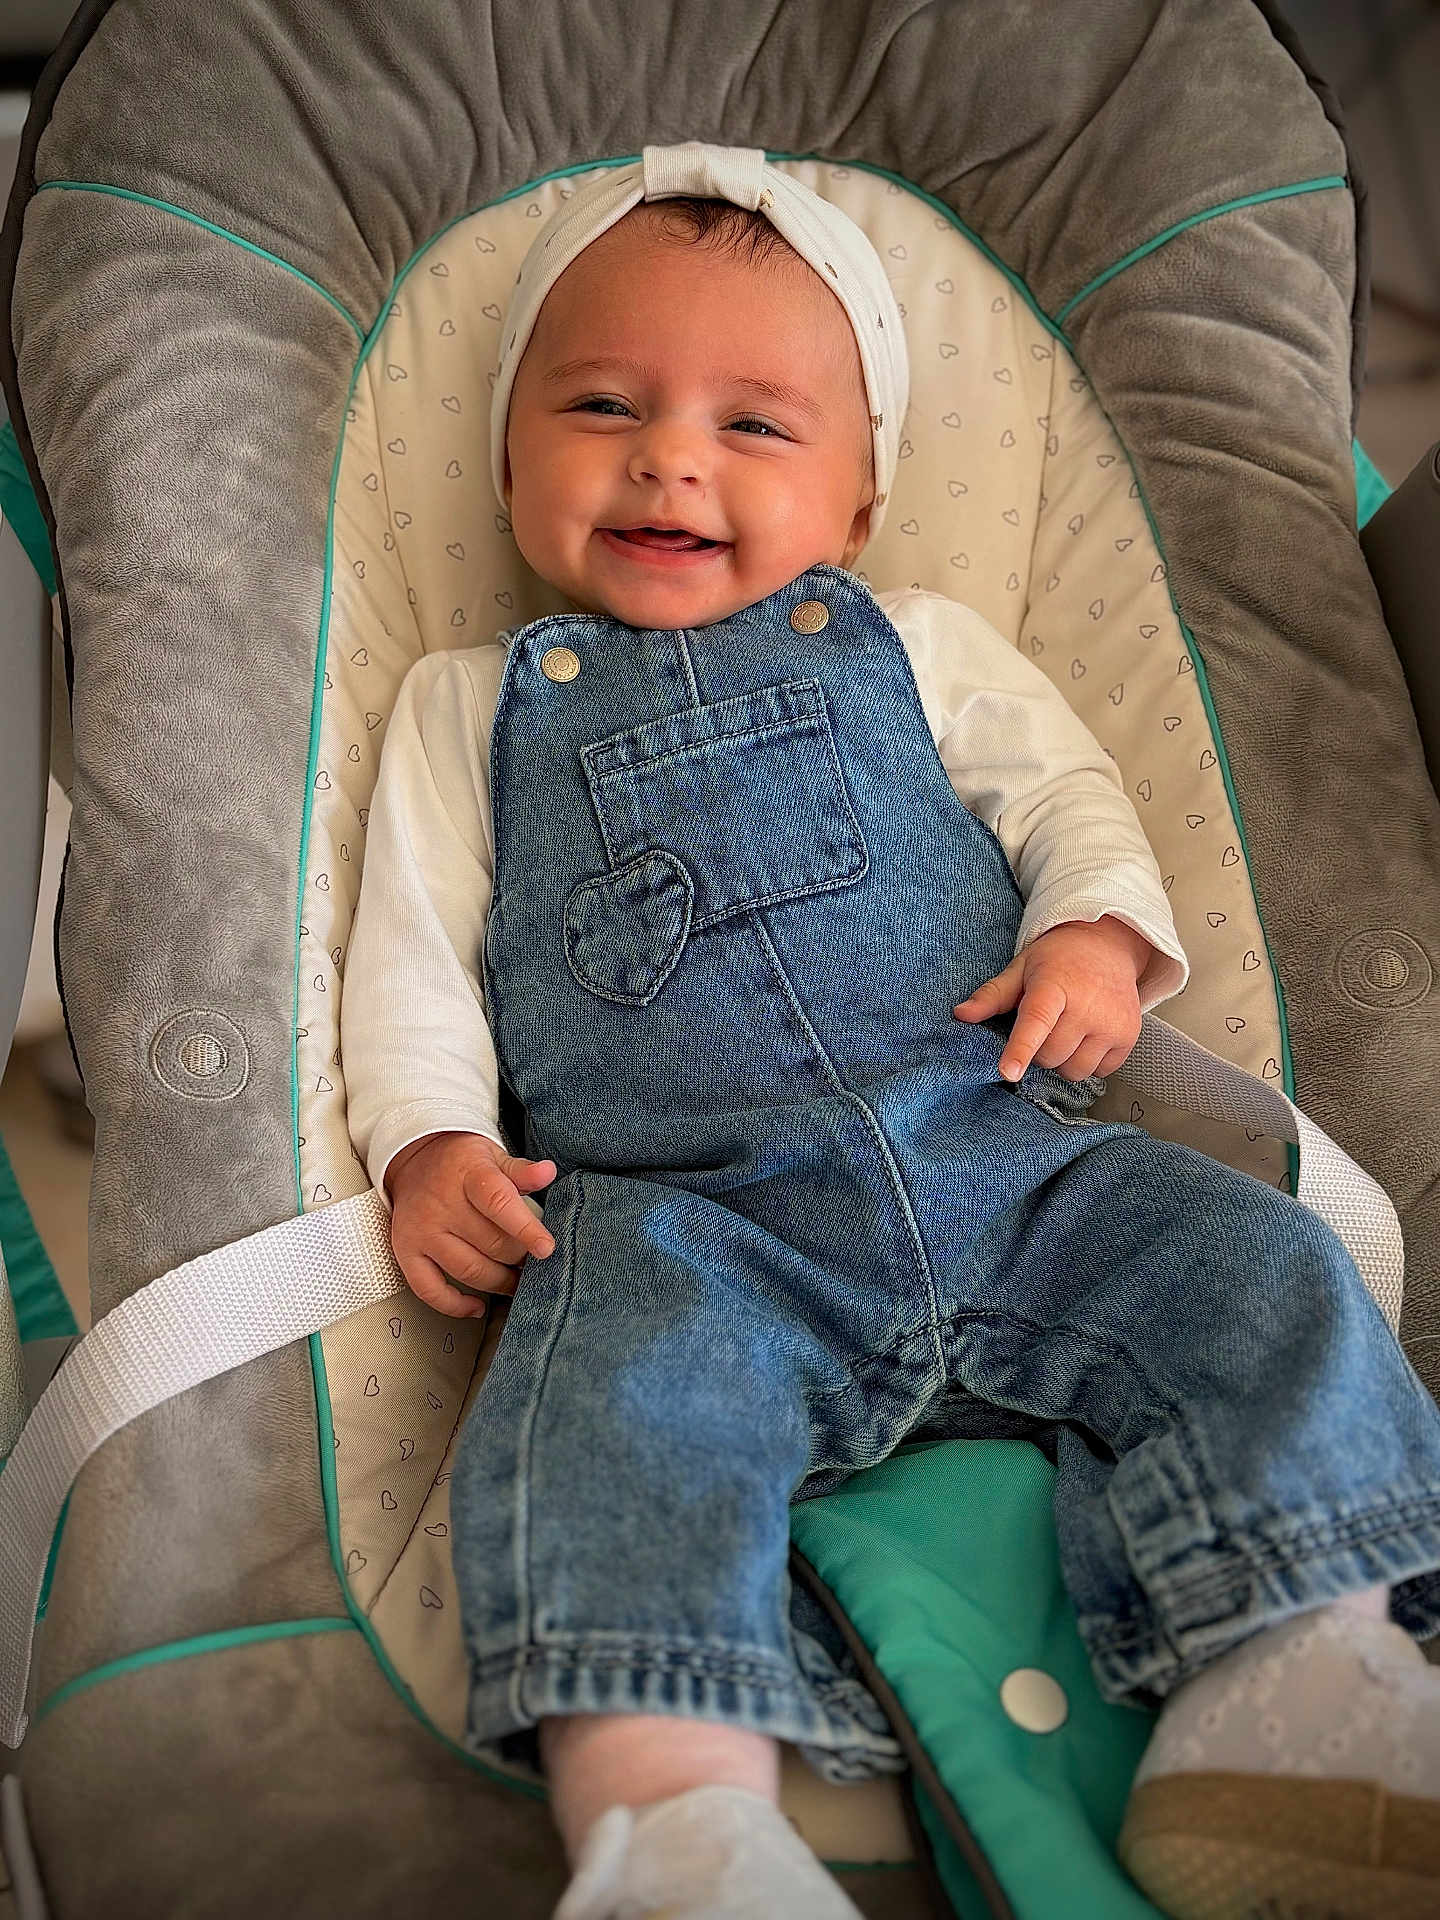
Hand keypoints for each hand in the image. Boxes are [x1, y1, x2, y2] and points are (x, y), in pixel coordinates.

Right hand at [385, 1130, 556, 1318]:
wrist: (413, 1159)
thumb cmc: (461, 1162)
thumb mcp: (493, 1156)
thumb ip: (521, 1171)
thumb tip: (548, 1172)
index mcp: (468, 1175)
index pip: (499, 1203)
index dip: (526, 1229)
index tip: (546, 1248)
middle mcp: (442, 1204)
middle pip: (492, 1244)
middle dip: (519, 1257)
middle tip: (531, 1260)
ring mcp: (422, 1231)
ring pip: (469, 1270)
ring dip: (499, 1282)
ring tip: (515, 1280)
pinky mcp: (407, 1252)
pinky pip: (430, 1290)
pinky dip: (456, 1305)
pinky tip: (478, 1306)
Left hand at [953, 915, 1149, 1083]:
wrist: (1108, 945)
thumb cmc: (1058, 959)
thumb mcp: (1021, 968)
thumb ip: (992, 995)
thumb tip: (960, 1015)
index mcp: (1054, 986)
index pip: (1036, 1022)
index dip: (1020, 1049)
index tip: (1008, 1072)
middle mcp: (1087, 1005)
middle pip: (1049, 1056)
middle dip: (1039, 1050)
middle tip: (1045, 1024)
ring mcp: (1112, 1023)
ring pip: (1074, 1070)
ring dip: (1063, 1059)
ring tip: (1066, 1030)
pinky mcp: (1129, 1037)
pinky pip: (1099, 1071)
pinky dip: (1088, 1061)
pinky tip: (1087, 1035)